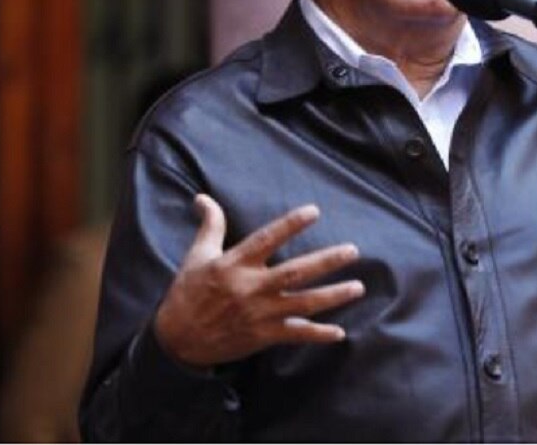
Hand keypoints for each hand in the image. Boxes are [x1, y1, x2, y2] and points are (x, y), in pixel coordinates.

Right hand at [153, 194, 364, 368]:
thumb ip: (210, 225)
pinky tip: (340, 333)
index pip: (267, 239)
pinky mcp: (263, 336)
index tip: (314, 212)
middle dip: (326, 261)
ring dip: (332, 296)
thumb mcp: (197, 255)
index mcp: (235, 264)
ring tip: (358, 287)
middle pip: (295, 272)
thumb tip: (203, 197)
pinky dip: (318, 335)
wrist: (178, 339)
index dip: (290, 225)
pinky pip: (295, 335)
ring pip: (303, 304)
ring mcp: (260, 313)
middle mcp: (251, 288)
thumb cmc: (188, 292)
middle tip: (353, 250)